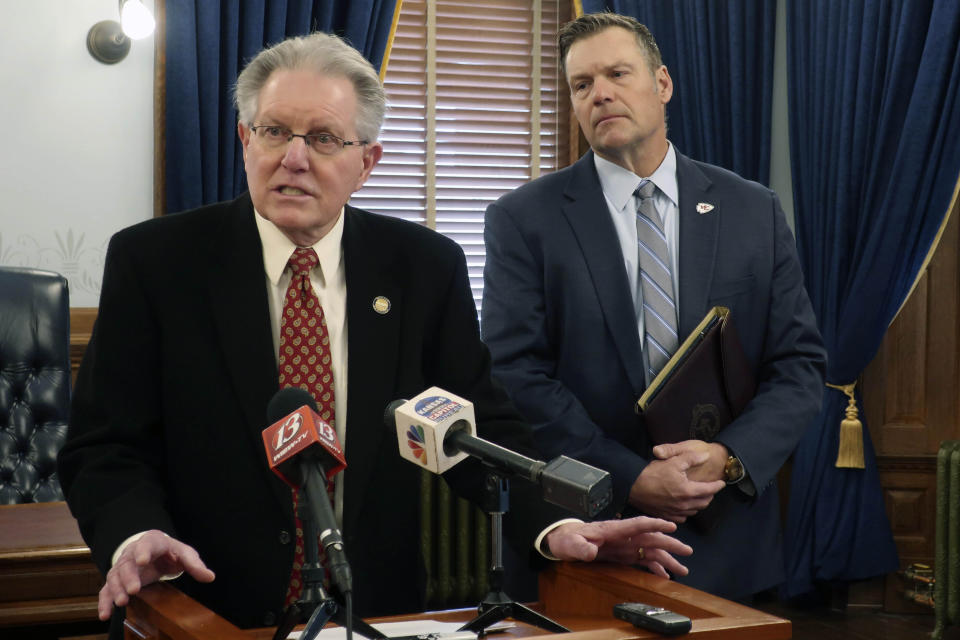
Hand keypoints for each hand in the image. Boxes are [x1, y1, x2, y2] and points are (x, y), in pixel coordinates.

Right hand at [98, 530, 214, 620]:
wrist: (156, 553)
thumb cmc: (171, 552)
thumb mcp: (185, 554)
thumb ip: (196, 565)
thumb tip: (210, 577)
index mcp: (153, 542)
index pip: (147, 543)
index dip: (143, 551)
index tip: (142, 561)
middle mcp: (133, 553)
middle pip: (128, 563)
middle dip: (129, 576)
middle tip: (134, 590)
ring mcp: (123, 566)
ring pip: (115, 576)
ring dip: (117, 589)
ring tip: (121, 602)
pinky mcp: (118, 580)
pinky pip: (107, 589)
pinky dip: (105, 601)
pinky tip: (105, 614)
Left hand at [545, 516, 692, 577]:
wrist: (564, 541)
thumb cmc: (567, 539)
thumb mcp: (570, 544)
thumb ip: (580, 547)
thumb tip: (590, 551)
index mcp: (611, 530)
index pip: (636, 524)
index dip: (654, 524)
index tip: (671, 526)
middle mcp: (622, 536)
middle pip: (649, 538)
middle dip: (669, 544)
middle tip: (687, 551)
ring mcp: (624, 545)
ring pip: (650, 550)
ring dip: (667, 558)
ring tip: (683, 568)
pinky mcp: (622, 554)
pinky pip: (642, 560)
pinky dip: (655, 567)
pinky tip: (665, 574)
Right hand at [628, 445, 725, 521]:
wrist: (633, 486)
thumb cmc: (652, 473)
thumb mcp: (673, 461)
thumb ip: (692, 458)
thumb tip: (706, 456)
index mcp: (687, 491)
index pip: (709, 490)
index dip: (717, 486)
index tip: (722, 482)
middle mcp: (683, 505)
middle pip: (704, 503)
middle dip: (710, 495)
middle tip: (711, 489)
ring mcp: (675, 512)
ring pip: (694, 511)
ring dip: (700, 504)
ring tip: (700, 496)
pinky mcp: (666, 516)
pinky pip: (683, 517)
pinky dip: (687, 511)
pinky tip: (685, 506)